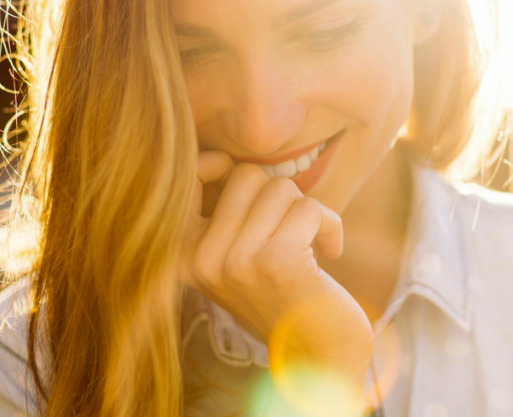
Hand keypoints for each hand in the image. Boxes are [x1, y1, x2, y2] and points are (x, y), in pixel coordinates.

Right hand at [179, 151, 373, 409]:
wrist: (316, 354)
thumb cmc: (282, 297)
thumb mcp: (235, 258)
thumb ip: (222, 214)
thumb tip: (224, 159)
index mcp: (182, 255)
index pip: (187, 176)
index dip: (219, 164)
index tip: (252, 190)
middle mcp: (201, 257)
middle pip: (245, 175)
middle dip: (279, 196)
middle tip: (289, 230)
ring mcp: (236, 259)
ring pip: (280, 187)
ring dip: (305, 212)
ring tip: (308, 244)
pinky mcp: (277, 260)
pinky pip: (309, 208)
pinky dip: (330, 226)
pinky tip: (330, 252)